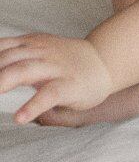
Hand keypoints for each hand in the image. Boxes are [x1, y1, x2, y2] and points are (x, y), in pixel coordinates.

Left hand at [0, 32, 114, 123]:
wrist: (105, 60)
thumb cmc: (66, 60)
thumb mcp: (38, 50)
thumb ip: (14, 55)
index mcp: (31, 44)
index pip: (1, 48)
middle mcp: (41, 52)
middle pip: (7, 58)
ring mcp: (55, 67)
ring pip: (24, 70)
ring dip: (3, 81)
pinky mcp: (69, 85)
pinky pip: (49, 94)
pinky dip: (33, 105)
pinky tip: (20, 118)